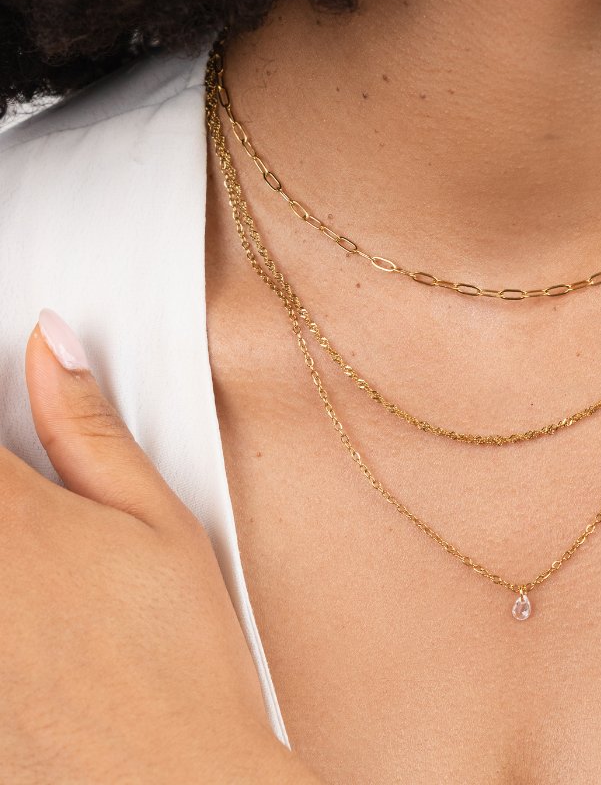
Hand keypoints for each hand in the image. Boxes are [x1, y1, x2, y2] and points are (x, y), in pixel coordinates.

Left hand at [0, 309, 321, 783]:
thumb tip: (50, 346)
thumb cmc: (177, 658)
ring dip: (6, 542)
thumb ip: (88, 425)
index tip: (2, 398)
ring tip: (40, 571)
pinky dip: (3, 594)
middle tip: (33, 505)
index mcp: (5, 514)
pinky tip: (30, 614)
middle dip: (4, 487)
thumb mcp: (159, 521)